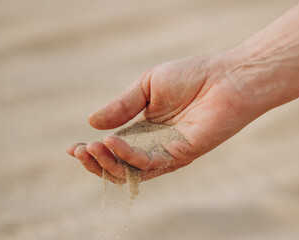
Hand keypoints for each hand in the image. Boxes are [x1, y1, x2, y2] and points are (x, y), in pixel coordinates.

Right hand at [67, 54, 253, 181]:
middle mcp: (152, 145)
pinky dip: (127, 156)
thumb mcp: (147, 86)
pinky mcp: (179, 156)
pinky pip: (148, 164)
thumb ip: (121, 105)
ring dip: (106, 163)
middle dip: (94, 162)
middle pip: (117, 166)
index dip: (91, 151)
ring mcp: (165, 153)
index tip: (72, 147)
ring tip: (89, 148)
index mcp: (143, 129)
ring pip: (129, 171)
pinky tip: (111, 141)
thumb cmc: (191, 76)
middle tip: (78, 151)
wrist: (226, 77)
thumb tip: (90, 122)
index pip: (112, 148)